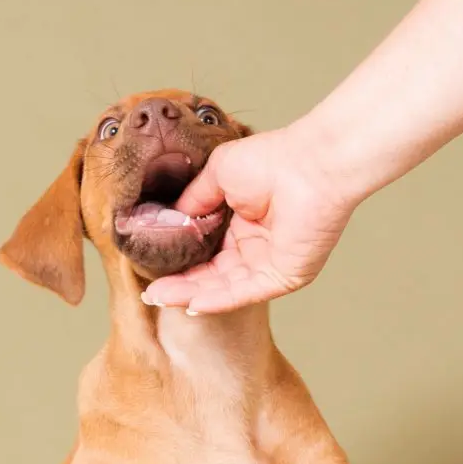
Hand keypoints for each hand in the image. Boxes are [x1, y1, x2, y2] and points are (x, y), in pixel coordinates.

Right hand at [143, 124, 355, 313]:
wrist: (311, 165)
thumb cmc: (272, 160)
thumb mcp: (218, 174)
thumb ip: (195, 199)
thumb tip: (173, 219)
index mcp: (241, 224)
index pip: (206, 253)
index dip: (180, 263)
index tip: (152, 271)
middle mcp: (255, 248)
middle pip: (211, 276)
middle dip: (180, 286)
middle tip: (151, 293)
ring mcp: (269, 265)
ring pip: (223, 288)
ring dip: (192, 295)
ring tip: (160, 298)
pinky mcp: (283, 277)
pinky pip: (245, 294)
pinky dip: (218, 300)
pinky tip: (192, 303)